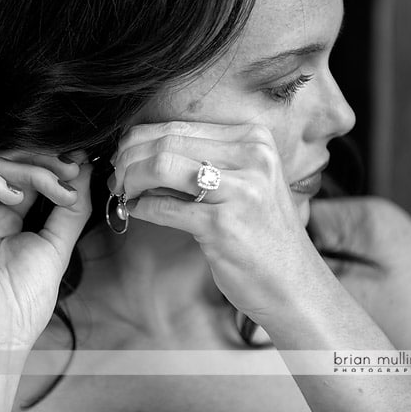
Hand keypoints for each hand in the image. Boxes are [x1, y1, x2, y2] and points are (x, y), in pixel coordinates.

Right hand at [0, 150, 91, 348]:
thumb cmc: (20, 303)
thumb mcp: (56, 246)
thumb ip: (70, 208)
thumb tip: (84, 169)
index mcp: (4, 220)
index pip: (27, 178)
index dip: (54, 168)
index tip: (82, 166)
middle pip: (11, 165)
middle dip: (46, 162)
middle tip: (73, 169)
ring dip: (33, 171)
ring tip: (57, 187)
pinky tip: (19, 198)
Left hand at [110, 121, 328, 324]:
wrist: (294, 285)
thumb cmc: (262, 234)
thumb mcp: (242, 184)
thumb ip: (199, 163)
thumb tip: (139, 153)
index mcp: (254, 140)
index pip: (180, 126)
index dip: (140, 139)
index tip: (123, 156)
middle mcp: (251, 158)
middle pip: (166, 142)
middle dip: (129, 158)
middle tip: (116, 176)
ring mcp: (239, 191)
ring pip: (161, 167)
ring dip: (131, 179)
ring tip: (124, 191)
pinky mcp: (223, 226)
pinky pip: (164, 208)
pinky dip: (142, 208)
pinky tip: (136, 211)